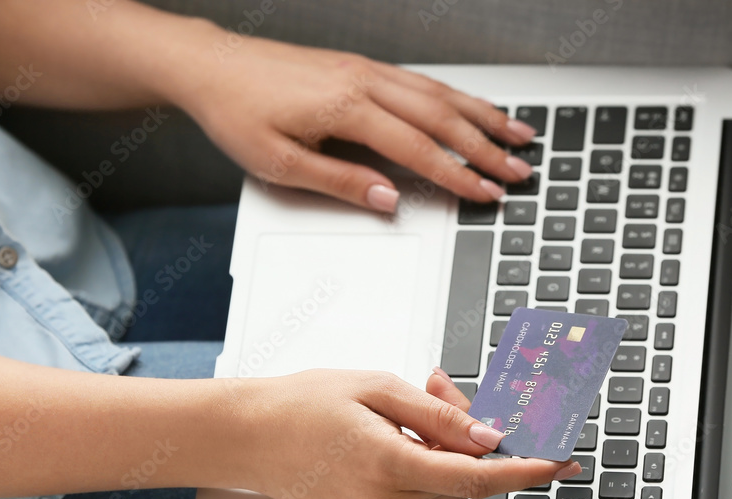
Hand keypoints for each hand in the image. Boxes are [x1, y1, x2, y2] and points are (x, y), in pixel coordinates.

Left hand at [171, 25, 538, 211]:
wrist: (211, 68)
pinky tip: (470, 105)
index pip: (419, 149)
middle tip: (520, 170)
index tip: (487, 194)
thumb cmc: (238, 113)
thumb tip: (389, 200)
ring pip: (439, 92)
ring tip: (517, 133)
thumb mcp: (281, 163)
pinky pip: (421, 80)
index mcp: (347, 107)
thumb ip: (341, 183)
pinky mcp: (359, 66)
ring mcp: (365, 69)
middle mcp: (364, 81)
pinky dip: (455, 95)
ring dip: (482, 114)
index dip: (458, 176)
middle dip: (487, 147)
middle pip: (442, 117)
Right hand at [234, 368, 580, 498]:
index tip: (560, 462)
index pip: (477, 475)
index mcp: (388, 463)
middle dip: (469, 440)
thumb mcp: (377, 387)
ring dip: (445, 455)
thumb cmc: (303, 404)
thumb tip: (489, 436)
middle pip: (463, 479)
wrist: (248, 437)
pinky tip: (394, 442)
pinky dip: (423, 471)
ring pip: (444, 490)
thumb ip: (440, 414)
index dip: (525, 469)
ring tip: (404, 416)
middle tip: (441, 393)